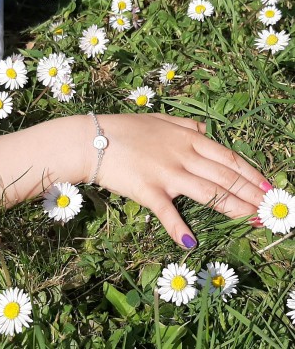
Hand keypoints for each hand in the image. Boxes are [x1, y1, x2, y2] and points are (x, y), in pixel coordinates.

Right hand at [89, 113, 268, 247]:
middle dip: (249, 194)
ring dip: (232, 208)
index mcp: (188, 139)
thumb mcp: (161, 120)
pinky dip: (179, 229)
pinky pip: (168, 212)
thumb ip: (186, 126)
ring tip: (250, 220)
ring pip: (207, 193)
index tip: (266, 186)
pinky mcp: (148, 191)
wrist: (95, 139)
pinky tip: (191, 243)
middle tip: (266, 208)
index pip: (228, 158)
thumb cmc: (127, 129)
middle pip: (224, 177)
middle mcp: (184, 157)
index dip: (250, 173)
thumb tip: (206, 132)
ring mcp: (167, 175)